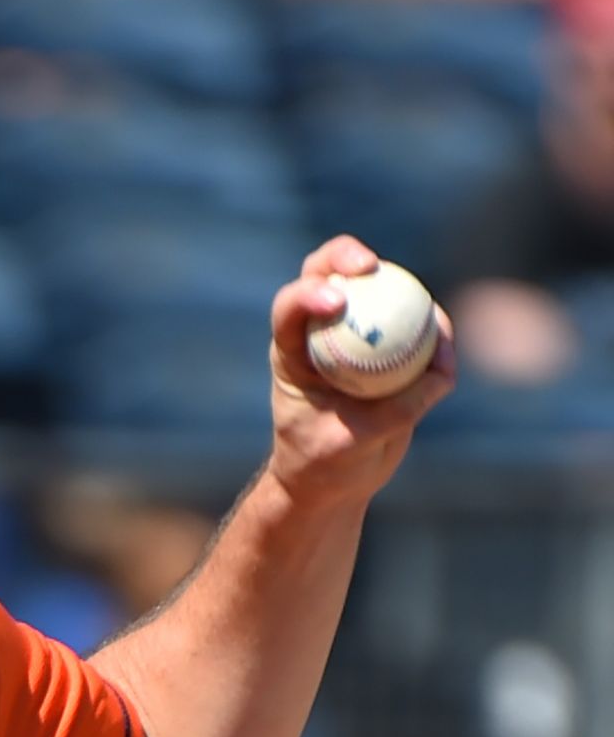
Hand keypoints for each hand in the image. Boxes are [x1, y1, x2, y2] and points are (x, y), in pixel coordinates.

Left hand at [265, 235, 455, 512]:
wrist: (334, 481)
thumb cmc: (325, 463)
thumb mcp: (352, 443)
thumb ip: (395, 409)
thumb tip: (440, 372)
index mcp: (292, 353)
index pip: (290, 309)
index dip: (307, 293)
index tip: (335, 301)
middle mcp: (321, 334)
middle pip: (328, 274)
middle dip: (345, 256)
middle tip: (370, 265)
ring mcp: (357, 335)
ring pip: (379, 292)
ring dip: (406, 294)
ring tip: (431, 325)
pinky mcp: (392, 347)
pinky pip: (418, 327)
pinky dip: (435, 332)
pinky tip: (445, 353)